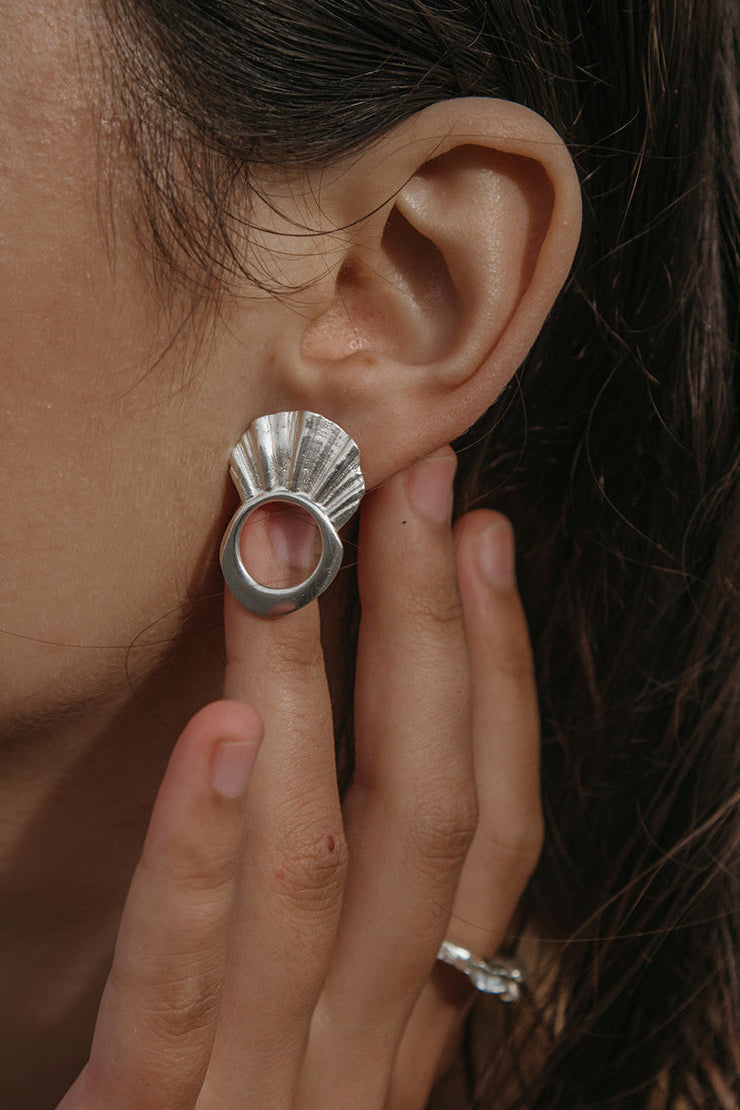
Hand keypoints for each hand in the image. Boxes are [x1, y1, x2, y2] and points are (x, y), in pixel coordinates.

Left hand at [58, 449, 541, 1108]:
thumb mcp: (311, 1043)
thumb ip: (346, 941)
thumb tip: (378, 795)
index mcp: (400, 1022)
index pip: (490, 830)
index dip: (502, 678)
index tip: (482, 543)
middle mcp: (360, 1051)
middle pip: (428, 817)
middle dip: (433, 635)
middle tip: (415, 484)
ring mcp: (265, 1091)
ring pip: (320, 867)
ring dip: (321, 690)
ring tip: (305, 543)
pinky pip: (184, 988)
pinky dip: (204, 859)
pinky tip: (220, 732)